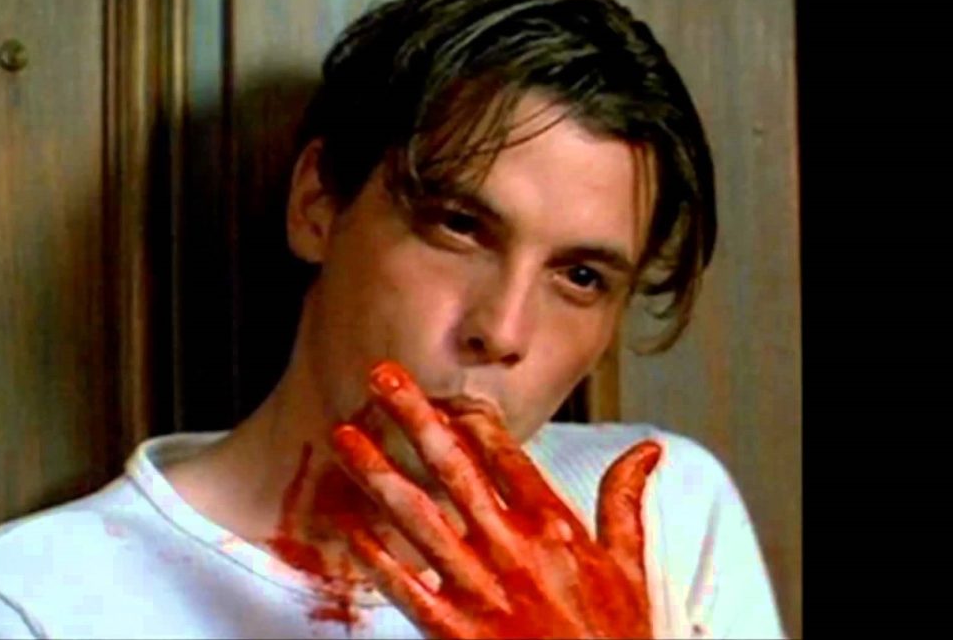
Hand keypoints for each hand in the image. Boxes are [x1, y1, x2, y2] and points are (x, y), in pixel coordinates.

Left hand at [328, 360, 661, 638]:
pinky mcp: (453, 629)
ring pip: (416, 516)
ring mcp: (479, 588)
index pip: (506, 455)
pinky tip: (346, 522)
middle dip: (414, 417)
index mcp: (554, 527)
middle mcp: (512, 548)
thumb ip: (625, 503)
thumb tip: (648, 451)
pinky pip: (403, 583)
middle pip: (452, 467)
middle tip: (381, 377)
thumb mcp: (628, 567)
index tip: (444, 393)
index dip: (470, 418)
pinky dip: (372, 553)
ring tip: (343, 436)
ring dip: (376, 472)